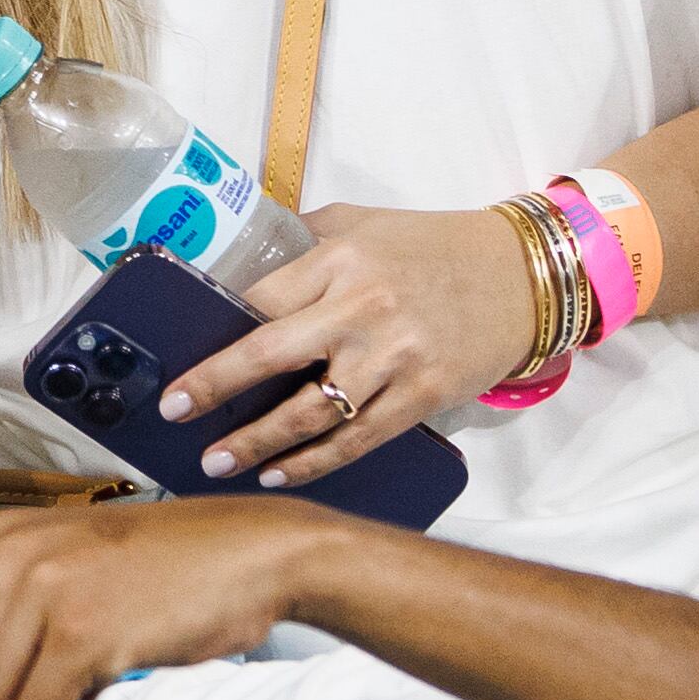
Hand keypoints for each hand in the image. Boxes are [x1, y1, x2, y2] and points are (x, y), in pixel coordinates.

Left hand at [149, 203, 541, 488]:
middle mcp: (362, 310)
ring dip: (258, 443)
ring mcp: (394, 357)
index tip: (177, 355)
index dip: (212, 334)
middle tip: (175, 412)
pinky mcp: (424, 395)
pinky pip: (359, 439)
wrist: (523, 275)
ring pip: (312, 412)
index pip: (257, 301)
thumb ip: (300, 242)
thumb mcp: (360, 224)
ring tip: (217, 461)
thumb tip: (233, 263)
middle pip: (271, 356)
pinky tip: (279, 475)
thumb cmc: (431, 246)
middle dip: (215, 388)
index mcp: (338, 261)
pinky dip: (315, 463)